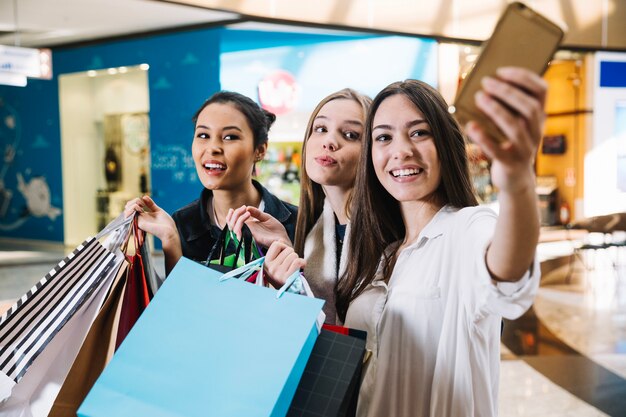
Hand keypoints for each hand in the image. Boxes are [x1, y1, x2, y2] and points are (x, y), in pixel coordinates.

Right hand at [124, 196, 179, 250]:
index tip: (143, 199)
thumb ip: (150, 204)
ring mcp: (139, 220)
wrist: (170, 231)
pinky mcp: (139, 223)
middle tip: (141, 203)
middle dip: (133, 201)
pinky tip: (140, 208)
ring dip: (133, 204)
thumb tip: (144, 196)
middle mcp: (140, 218)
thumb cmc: (166, 223)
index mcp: (144, 215)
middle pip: (128, 208)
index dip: (136, 201)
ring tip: (141, 205)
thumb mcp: (158, 210)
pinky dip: (134, 208)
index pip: (133, 207)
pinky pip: (131, 214)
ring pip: (127, 211)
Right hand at [225, 205, 290, 247]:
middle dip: (235, 215)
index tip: (238, 208)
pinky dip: (240, 224)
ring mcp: (248, 235)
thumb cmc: (276, 230)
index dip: (231, 215)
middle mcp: (246, 231)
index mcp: (248, 226)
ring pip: (234, 229)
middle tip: (243, 208)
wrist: (283, 238)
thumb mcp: (266, 217)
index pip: (233, 222)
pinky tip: (247, 216)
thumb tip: (247, 207)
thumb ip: (257, 213)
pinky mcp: (252, 239)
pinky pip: (240, 234)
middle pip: (231, 225)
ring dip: (238, 218)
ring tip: (247, 212)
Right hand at [263, 241, 305, 287]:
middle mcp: (271, 268)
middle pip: (288, 249)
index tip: (285, 254)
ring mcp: (278, 273)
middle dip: (292, 254)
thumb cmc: (281, 276)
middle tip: (290, 263)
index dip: (284, 247)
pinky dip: (303, 263)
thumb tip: (280, 240)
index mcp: (266, 262)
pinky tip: (301, 267)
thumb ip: (276, 253)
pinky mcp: (287, 278)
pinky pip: (298, 262)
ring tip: (294, 267)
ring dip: (297, 260)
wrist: (286, 293)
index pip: (276, 244)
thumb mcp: (274, 265)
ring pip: (294, 255)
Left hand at [465, 66, 546, 193]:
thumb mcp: (514, 123)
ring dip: (496, 110)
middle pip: (529, 107)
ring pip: (515, 127)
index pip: (541, 91)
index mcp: (539, 117)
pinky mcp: (510, 164)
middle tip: (485, 82)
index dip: (524, 78)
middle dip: (507, 92)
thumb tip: (486, 85)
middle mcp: (536, 131)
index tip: (501, 70)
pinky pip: (497, 151)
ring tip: (479, 98)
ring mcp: (525, 149)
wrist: (515, 179)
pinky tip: (470, 126)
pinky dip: (484, 138)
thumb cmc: (510, 144)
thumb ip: (507, 106)